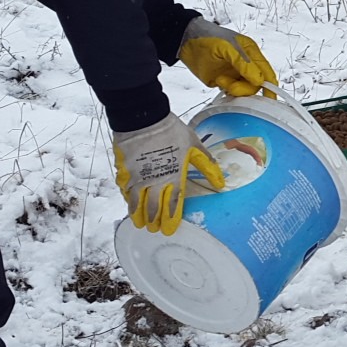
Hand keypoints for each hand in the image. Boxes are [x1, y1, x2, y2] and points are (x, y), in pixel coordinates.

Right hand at [112, 113, 223, 235]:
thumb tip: (222, 184)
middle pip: (154, 207)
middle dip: (154, 221)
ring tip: (139, 224)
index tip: (169, 229)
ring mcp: (138, 177)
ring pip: (136, 202)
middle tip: (153, 230)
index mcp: (174, 176)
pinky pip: (124, 188)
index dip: (171, 218)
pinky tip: (127, 201)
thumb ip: (206, 165)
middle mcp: (155, 181)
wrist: (142, 116)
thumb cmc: (171, 129)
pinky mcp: (124, 169)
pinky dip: (126, 197)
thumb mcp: (194, 145)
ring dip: (138, 214)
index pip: (173, 203)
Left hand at [179, 17, 275, 97]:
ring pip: (244, 90)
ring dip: (233, 89)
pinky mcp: (223, 81)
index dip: (270, 86)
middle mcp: (245, 65)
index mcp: (251, 53)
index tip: (270, 99)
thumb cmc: (207, 37)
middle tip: (230, 86)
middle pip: (256, 85)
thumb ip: (243, 63)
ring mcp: (234, 74)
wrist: (184, 40)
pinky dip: (227, 91)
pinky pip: (231, 92)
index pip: (266, 72)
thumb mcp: (226, 47)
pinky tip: (219, 83)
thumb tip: (259, 80)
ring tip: (220, 80)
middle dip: (244, 88)